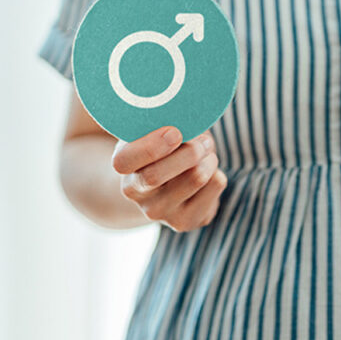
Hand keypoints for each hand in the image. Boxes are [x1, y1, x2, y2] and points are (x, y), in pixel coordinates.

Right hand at [111, 126, 227, 231]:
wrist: (168, 187)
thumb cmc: (165, 147)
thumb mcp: (156, 131)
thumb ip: (167, 122)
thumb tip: (190, 119)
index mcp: (123, 167)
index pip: (126, 161)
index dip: (151, 146)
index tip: (175, 132)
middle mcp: (135, 194)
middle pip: (158, 174)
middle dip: (190, 150)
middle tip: (203, 140)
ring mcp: (159, 212)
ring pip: (196, 177)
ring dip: (209, 158)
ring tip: (206, 154)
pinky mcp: (186, 221)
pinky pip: (215, 185)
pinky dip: (217, 172)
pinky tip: (207, 174)